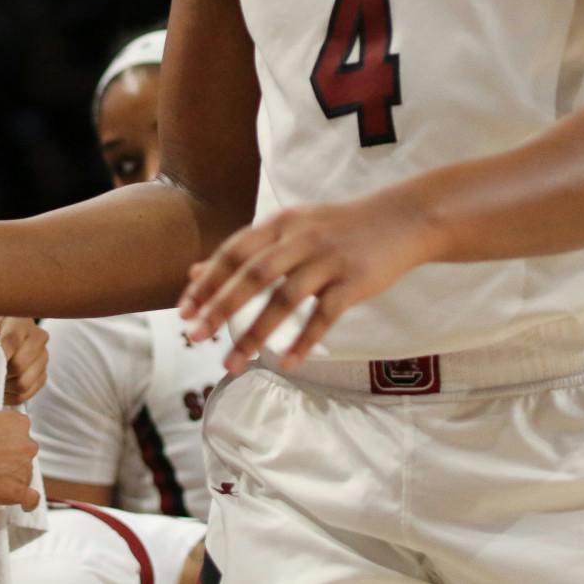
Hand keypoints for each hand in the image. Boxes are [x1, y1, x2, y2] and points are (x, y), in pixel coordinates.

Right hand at [0, 411, 39, 509]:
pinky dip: (28, 503)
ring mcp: (24, 468)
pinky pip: (31, 499)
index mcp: (18, 422)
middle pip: (24, 454)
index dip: (7, 441)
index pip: (21, 433)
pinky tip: (23, 504)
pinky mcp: (17, 491)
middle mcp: (27, 443)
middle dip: (9, 459)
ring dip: (11, 478)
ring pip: (24, 475)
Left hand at [178, 190, 432, 369]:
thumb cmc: (336, 229)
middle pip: (253, 275)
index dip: (207, 283)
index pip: (233, 253)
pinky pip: (325, 316)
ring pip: (285, 300)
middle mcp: (300, 239)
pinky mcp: (354, 281)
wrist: (400, 219)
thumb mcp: (288, 230)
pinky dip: (304, 341)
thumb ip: (245, 252)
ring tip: (232, 364)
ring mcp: (328, 260)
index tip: (183, 312)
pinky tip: (287, 364)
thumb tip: (195, 274)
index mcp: (280, 225)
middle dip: (220, 308)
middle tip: (195, 338)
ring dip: (255, 335)